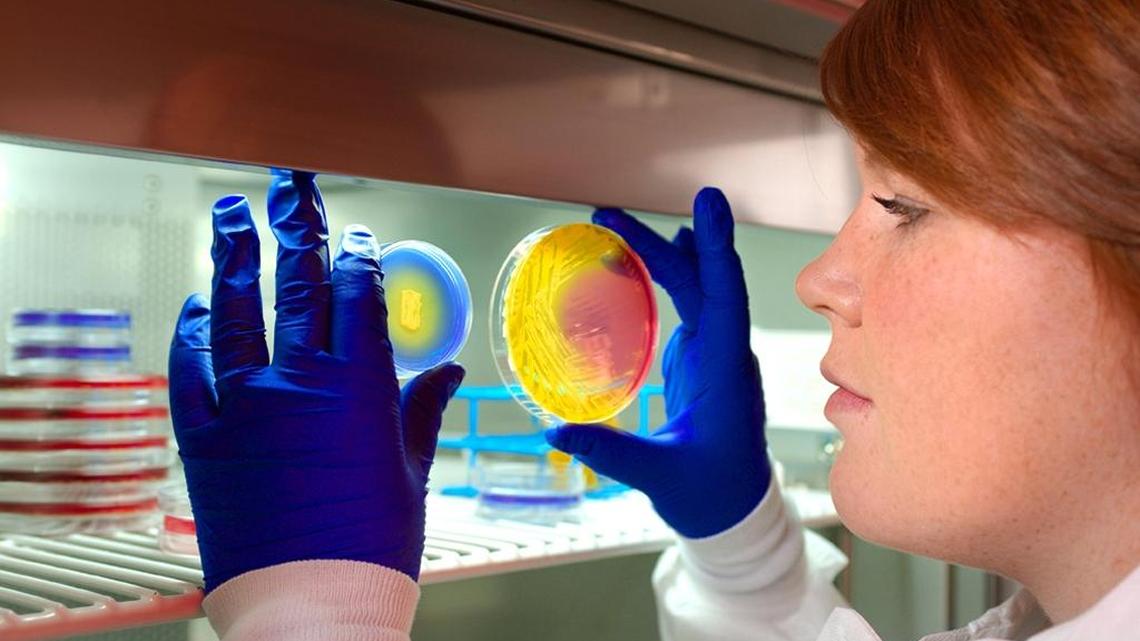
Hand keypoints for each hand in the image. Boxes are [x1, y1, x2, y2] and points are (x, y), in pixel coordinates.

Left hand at [169, 169, 463, 590]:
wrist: (312, 606)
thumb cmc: (374, 548)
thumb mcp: (412, 472)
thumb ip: (423, 409)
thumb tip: (449, 370)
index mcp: (362, 387)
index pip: (358, 295)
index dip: (356, 256)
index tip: (355, 234)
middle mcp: (301, 383)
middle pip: (297, 283)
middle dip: (296, 226)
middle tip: (289, 185)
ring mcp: (246, 407)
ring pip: (236, 312)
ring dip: (233, 257)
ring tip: (231, 214)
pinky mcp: (204, 439)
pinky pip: (191, 372)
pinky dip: (191, 335)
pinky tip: (196, 306)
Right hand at [545, 188, 769, 538]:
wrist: (735, 510)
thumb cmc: (708, 494)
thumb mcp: (658, 476)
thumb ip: (610, 451)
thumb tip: (553, 431)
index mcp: (724, 372)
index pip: (722, 297)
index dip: (713, 248)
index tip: (706, 202)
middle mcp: (725, 353)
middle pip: (701, 282)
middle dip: (661, 242)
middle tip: (609, 214)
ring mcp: (714, 354)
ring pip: (697, 289)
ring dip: (667, 253)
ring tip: (623, 225)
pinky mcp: (701, 361)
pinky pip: (691, 305)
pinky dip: (670, 276)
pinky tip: (655, 256)